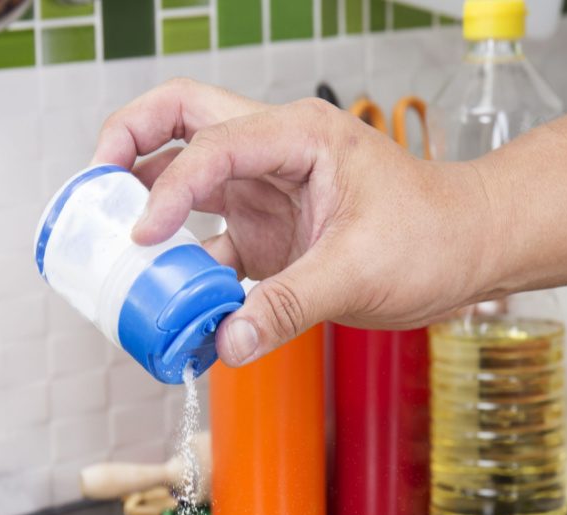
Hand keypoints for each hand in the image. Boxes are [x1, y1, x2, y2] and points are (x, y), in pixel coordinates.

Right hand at [94, 79, 493, 366]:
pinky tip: (169, 301)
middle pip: (182, 118)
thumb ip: (287, 307)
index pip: (211, 144)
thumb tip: (225, 344)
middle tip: (95, 185)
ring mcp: (268, 192)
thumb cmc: (435, 234)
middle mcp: (275, 153)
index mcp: (299, 137)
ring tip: (112, 243)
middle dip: (130, 140)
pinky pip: (210, 242)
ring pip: (187, 176)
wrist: (471, 251)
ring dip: (149, 204)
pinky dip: (185, 268)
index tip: (143, 237)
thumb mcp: (359, 271)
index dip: (168, 189)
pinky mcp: (269, 233)